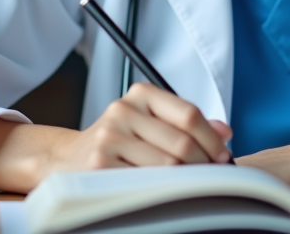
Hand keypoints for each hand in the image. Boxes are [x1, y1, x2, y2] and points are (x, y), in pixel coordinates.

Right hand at [0, 83, 232, 192]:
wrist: (63, 161)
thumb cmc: (115, 143)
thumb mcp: (148, 123)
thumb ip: (184, 123)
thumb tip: (225, 130)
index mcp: (140, 95)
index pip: (188, 115)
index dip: (212, 140)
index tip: (223, 157)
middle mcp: (123, 110)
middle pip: (181, 143)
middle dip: (202, 165)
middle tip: (210, 180)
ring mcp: (109, 138)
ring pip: (166, 166)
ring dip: (184, 181)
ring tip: (189, 188)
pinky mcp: (99, 165)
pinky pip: (144, 182)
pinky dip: (161, 191)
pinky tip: (164, 193)